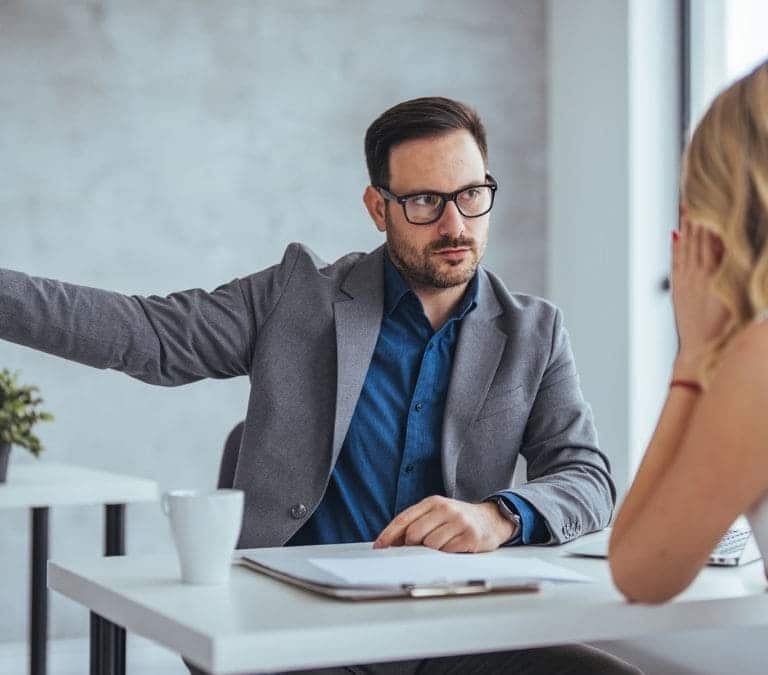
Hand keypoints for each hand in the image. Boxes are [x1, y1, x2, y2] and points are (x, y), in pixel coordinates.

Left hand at [373, 496, 514, 552]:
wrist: (491, 519)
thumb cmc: (458, 519)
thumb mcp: (437, 514)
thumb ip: (415, 523)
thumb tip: (390, 542)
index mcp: (433, 502)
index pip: (404, 519)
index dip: (389, 534)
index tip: (379, 547)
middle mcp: (445, 509)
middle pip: (414, 534)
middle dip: (412, 546)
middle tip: (420, 548)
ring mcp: (459, 522)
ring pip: (430, 545)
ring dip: (431, 551)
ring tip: (442, 545)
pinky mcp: (470, 536)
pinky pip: (447, 552)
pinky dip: (446, 555)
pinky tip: (453, 548)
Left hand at [671, 217, 728, 378]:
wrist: (702, 350)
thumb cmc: (727, 329)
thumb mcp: (739, 299)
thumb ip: (739, 275)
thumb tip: (740, 256)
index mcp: (715, 275)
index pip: (713, 240)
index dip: (712, 221)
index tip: (712, 203)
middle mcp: (697, 274)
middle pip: (697, 239)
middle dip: (697, 217)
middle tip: (694, 195)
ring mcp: (685, 281)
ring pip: (685, 248)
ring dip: (686, 227)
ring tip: (685, 207)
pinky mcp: (677, 290)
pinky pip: (675, 263)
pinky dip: (676, 247)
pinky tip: (675, 235)